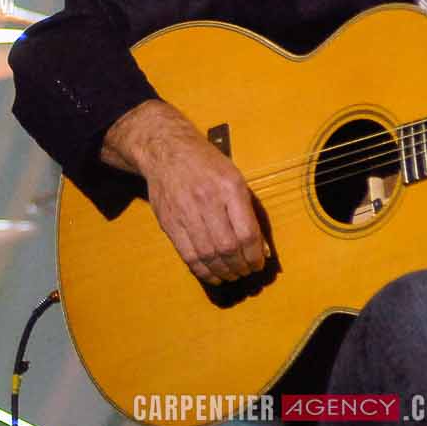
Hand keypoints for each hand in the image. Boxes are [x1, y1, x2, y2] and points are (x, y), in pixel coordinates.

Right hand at [102, 99, 270, 283]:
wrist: (166, 150)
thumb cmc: (206, 163)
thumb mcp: (234, 177)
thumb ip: (248, 210)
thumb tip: (260, 247)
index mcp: (229, 186)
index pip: (246, 233)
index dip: (255, 255)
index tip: (258, 263)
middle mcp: (207, 200)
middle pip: (228, 248)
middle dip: (240, 267)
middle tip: (246, 272)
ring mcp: (185, 212)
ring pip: (208, 255)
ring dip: (223, 272)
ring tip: (232, 275)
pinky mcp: (169, 222)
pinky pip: (187, 255)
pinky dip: (202, 271)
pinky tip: (213, 274)